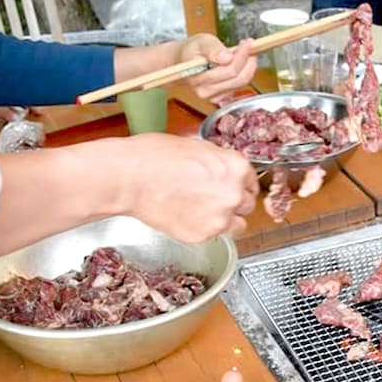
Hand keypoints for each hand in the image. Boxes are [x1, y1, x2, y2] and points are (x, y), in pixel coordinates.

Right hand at [116, 134, 258, 241]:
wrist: (129, 178)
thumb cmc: (154, 156)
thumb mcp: (195, 145)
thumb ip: (218, 160)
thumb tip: (223, 166)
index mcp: (236, 168)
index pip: (252, 181)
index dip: (240, 184)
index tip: (233, 188)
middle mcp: (234, 194)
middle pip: (247, 204)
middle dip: (234, 202)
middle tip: (215, 200)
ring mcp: (220, 218)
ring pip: (238, 225)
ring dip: (227, 220)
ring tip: (206, 213)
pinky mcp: (203, 235)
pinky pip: (215, 236)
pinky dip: (205, 230)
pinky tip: (189, 218)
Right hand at [177, 34, 257, 101]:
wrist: (182, 63)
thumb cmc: (191, 51)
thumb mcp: (200, 42)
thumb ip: (212, 48)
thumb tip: (227, 57)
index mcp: (198, 77)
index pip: (229, 70)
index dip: (242, 56)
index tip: (248, 44)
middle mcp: (206, 91)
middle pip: (238, 78)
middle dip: (247, 61)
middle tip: (249, 46)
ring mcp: (214, 96)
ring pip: (241, 83)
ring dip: (247, 66)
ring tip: (243, 52)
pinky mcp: (221, 98)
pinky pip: (239, 86)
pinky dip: (243, 72)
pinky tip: (239, 62)